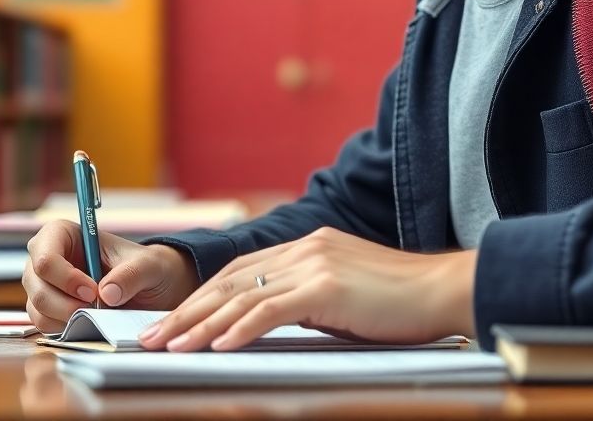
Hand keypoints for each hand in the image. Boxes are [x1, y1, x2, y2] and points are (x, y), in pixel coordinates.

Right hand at [22, 219, 198, 331]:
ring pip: (36, 307)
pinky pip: (42, 325)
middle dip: (64, 302)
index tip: (91, 291)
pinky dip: (62, 329)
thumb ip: (131, 274)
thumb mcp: (149, 265)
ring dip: (64, 318)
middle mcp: (47, 258)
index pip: (45, 254)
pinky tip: (87, 323)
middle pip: (36, 284)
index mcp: (65, 234)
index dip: (64, 276)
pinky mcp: (48, 310)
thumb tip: (106, 293)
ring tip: (95, 315)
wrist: (152, 289)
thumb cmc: (146, 267)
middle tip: (95, 308)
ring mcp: (44, 285)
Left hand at [137, 227, 476, 352]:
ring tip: (170, 347)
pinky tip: (217, 347)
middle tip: (152, 337)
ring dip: (201, 324)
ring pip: (242, 295)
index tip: (172, 322)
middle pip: (231, 280)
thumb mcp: (343, 291)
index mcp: (307, 244)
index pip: (239, 271)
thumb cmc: (397, 300)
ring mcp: (315, 262)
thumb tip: (267, 319)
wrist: (440, 290)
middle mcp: (305, 246)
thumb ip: (306, 295)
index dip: (201, 297)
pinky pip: (271, 310)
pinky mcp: (326, 285)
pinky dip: (240, 329)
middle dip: (187, 311)